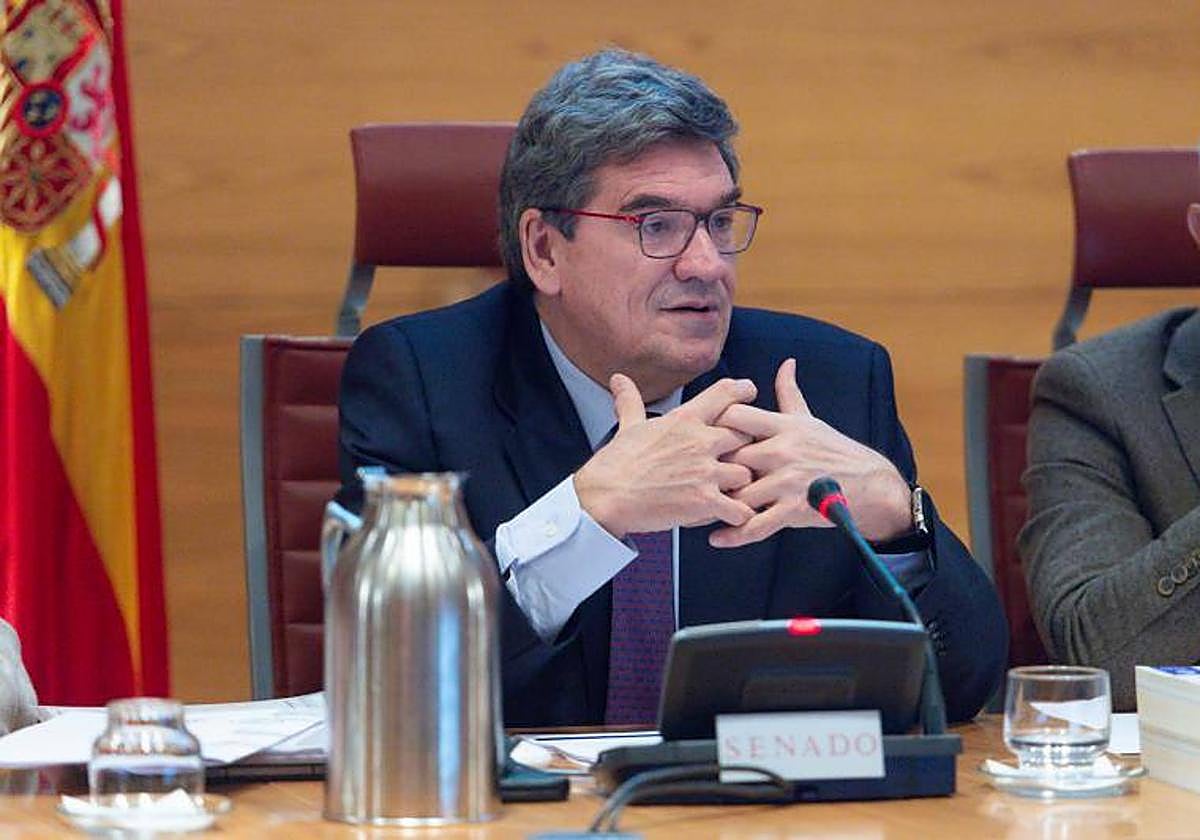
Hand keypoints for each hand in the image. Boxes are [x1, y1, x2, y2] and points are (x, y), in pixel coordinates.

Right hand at [574, 374, 757, 537]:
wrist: (604, 497)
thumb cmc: (615, 464)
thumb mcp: (628, 427)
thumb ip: (631, 401)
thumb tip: (619, 380)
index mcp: (684, 420)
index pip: (725, 393)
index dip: (742, 392)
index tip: (749, 394)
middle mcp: (700, 442)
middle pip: (747, 435)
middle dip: (746, 448)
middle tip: (738, 458)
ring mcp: (704, 472)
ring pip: (747, 475)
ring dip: (742, 486)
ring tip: (732, 493)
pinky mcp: (704, 502)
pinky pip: (739, 509)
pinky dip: (737, 515)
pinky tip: (727, 516)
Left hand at [709, 358, 911, 547]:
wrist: (870, 485)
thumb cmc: (834, 450)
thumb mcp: (810, 419)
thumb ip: (789, 393)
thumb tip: (785, 363)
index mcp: (784, 426)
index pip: (735, 416)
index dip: (715, 425)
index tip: (703, 436)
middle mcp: (783, 451)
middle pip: (730, 457)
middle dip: (711, 468)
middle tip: (692, 477)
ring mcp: (788, 482)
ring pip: (739, 493)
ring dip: (718, 504)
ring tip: (699, 509)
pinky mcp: (794, 511)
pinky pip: (756, 525)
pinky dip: (734, 534)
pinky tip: (717, 538)